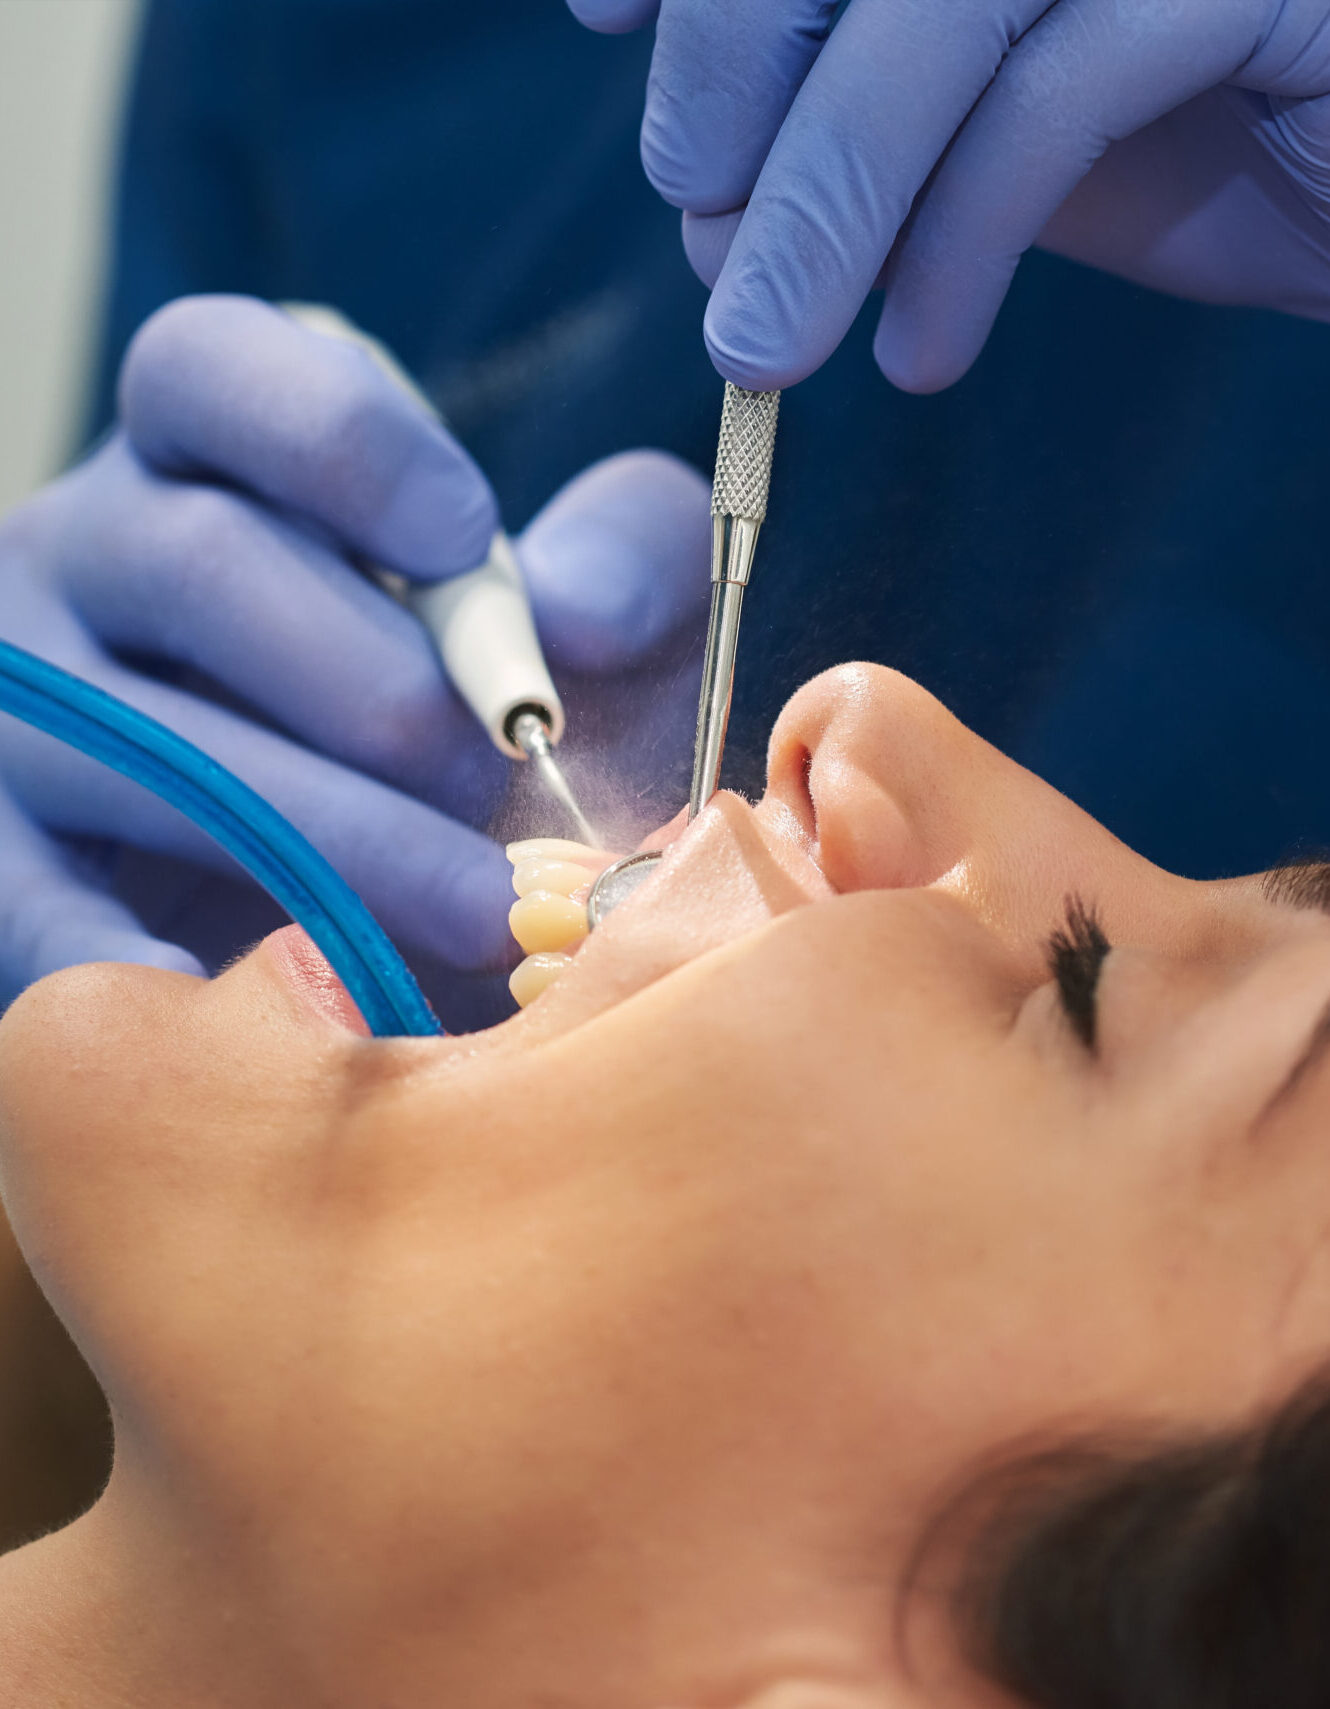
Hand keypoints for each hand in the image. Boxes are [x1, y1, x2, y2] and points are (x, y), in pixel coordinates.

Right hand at [0, 295, 709, 1003]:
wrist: (396, 864)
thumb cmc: (493, 706)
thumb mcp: (584, 601)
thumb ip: (624, 557)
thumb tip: (581, 616)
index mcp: (212, 449)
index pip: (214, 371)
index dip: (343, 445)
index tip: (467, 539)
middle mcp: (91, 546)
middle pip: (200, 567)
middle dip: (379, 688)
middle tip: (496, 779)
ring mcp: (28, 697)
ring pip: (139, 741)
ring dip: (326, 834)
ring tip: (475, 910)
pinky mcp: (3, 846)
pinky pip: (34, 900)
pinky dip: (132, 957)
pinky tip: (247, 997)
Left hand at [568, 0, 1329, 390]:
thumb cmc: (1192, 130)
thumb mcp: (988, 123)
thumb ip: (860, 123)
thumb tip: (707, 207)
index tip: (604, 22)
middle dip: (730, 69)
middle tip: (701, 220)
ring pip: (936, 4)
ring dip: (824, 191)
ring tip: (762, 346)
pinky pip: (1062, 88)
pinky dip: (962, 238)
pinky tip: (923, 353)